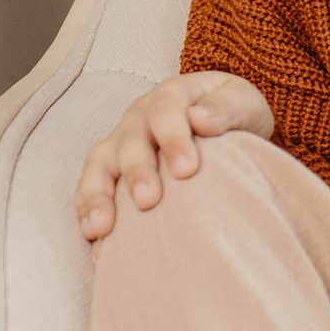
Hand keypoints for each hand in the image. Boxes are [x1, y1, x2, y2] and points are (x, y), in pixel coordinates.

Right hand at [75, 72, 271, 240]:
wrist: (221, 124)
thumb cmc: (231, 116)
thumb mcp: (243, 103)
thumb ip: (227, 108)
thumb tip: (201, 119)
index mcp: (172, 95)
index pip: (165, 110)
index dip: (172, 139)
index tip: (186, 171)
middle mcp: (139, 117)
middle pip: (130, 140)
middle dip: (137, 171)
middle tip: (148, 201)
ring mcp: (121, 142)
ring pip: (100, 163)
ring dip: (97, 194)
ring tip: (102, 227)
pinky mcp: (111, 168)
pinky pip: (90, 185)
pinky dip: (86, 208)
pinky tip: (92, 234)